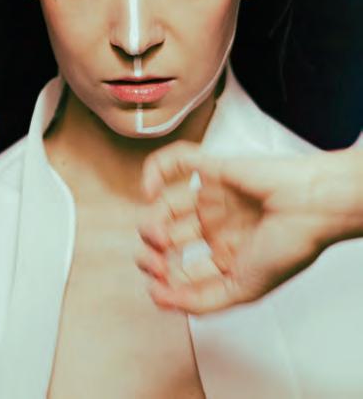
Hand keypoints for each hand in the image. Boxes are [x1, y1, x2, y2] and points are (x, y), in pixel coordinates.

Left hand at [136, 141, 361, 314]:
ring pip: (163, 205)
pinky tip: (150, 191)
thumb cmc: (289, 245)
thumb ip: (202, 300)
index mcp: (225, 253)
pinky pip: (176, 160)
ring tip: (159, 236)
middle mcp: (216, 225)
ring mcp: (211, 196)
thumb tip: (162, 297)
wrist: (312, 209)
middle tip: (155, 262)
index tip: (159, 288)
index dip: (164, 280)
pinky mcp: (212, 169)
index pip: (180, 267)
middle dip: (151, 253)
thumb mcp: (243, 289)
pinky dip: (154, 170)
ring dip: (149, 223)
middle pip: (166, 237)